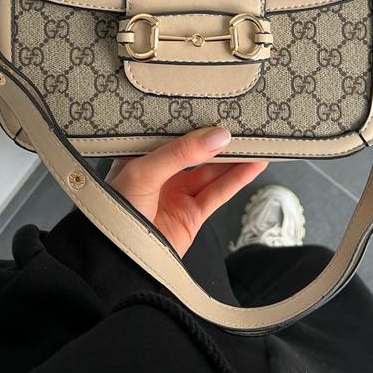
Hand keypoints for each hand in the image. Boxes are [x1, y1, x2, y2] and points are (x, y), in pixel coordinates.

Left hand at [107, 127, 266, 256]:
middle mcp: (159, 173)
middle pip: (195, 152)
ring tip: (256, 142)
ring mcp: (176, 194)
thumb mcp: (143, 173)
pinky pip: (218, 193)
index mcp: (140, 157)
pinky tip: (253, 165)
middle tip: (242, 124)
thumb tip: (217, 136)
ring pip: (211, 171)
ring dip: (234, 158)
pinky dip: (237, 179)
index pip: (171, 133)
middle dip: (218, 140)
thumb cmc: (116, 213)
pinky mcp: (192, 216)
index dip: (193, 121)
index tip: (216, 108)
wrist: (116, 264)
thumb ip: (180, 154)